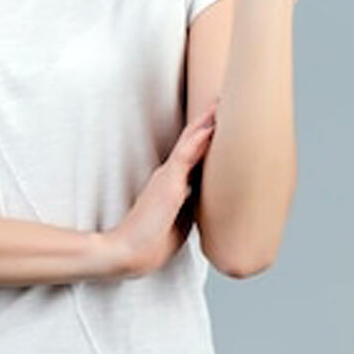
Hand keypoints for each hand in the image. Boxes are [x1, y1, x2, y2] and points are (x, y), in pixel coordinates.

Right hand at [106, 103, 217, 277]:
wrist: (129, 252)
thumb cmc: (153, 241)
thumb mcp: (180, 220)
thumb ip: (191, 207)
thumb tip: (210, 205)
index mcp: (175, 183)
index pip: (195, 154)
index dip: (208, 137)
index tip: (223, 122)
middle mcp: (171, 175)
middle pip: (194, 141)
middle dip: (209, 122)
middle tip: (224, 101)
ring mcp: (169, 177)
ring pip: (191, 142)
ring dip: (206, 122)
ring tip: (220, 104)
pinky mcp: (168, 184)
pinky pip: (186, 156)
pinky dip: (198, 140)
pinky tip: (210, 127)